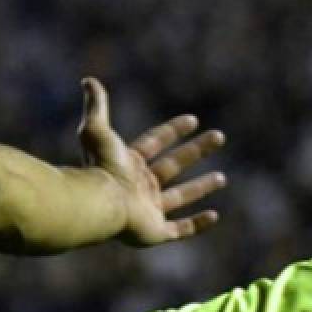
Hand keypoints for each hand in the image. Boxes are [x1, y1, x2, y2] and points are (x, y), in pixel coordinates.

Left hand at [78, 77, 225, 246]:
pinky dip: (198, 224)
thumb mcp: (97, 130)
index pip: (155, 143)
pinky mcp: (155, 232)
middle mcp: (139, 187)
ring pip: (181, 197)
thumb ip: (96, 106)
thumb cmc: (100, 168)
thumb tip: (88, 79)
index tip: (194, 119)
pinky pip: (181, 229)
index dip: (173, 130)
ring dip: (201, 187)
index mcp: (128, 164)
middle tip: (219, 136)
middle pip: (174, 166)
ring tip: (222, 178)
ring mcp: (148, 210)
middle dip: (197, 151)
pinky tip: (215, 215)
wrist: (101, 203)